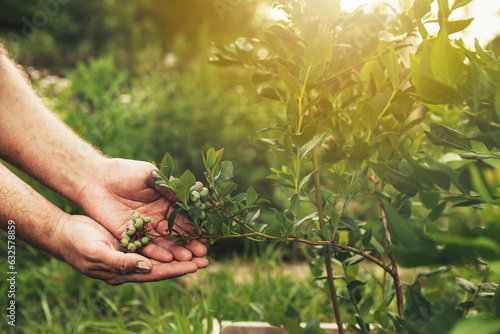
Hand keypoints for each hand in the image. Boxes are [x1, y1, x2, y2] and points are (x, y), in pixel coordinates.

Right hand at [57, 215, 200, 284]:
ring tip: (198, 244)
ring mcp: (131, 252)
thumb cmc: (77, 244)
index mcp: (124, 273)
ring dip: (179, 249)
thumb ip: (122, 262)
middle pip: (164, 265)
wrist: (62, 232)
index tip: (198, 265)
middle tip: (207, 255)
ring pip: (161, 253)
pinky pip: (153, 240)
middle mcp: (131, 265)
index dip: (178, 269)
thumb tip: (148, 268)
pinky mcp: (130, 240)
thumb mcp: (98, 252)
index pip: (158, 273)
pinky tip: (178, 231)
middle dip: (185, 261)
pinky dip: (166, 237)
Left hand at [77, 158, 208, 267]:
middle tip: (202, 253)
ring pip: (163, 242)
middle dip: (190, 243)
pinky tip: (168, 259)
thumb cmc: (123, 172)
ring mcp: (144, 228)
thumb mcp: (150, 175)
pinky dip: (156, 253)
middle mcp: (157, 217)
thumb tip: (189, 198)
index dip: (195, 225)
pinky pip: (144, 247)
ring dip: (176, 251)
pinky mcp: (129, 236)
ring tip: (189, 260)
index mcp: (165, 201)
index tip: (207, 234)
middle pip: (177, 233)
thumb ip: (168, 187)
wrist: (93, 179)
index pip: (184, 216)